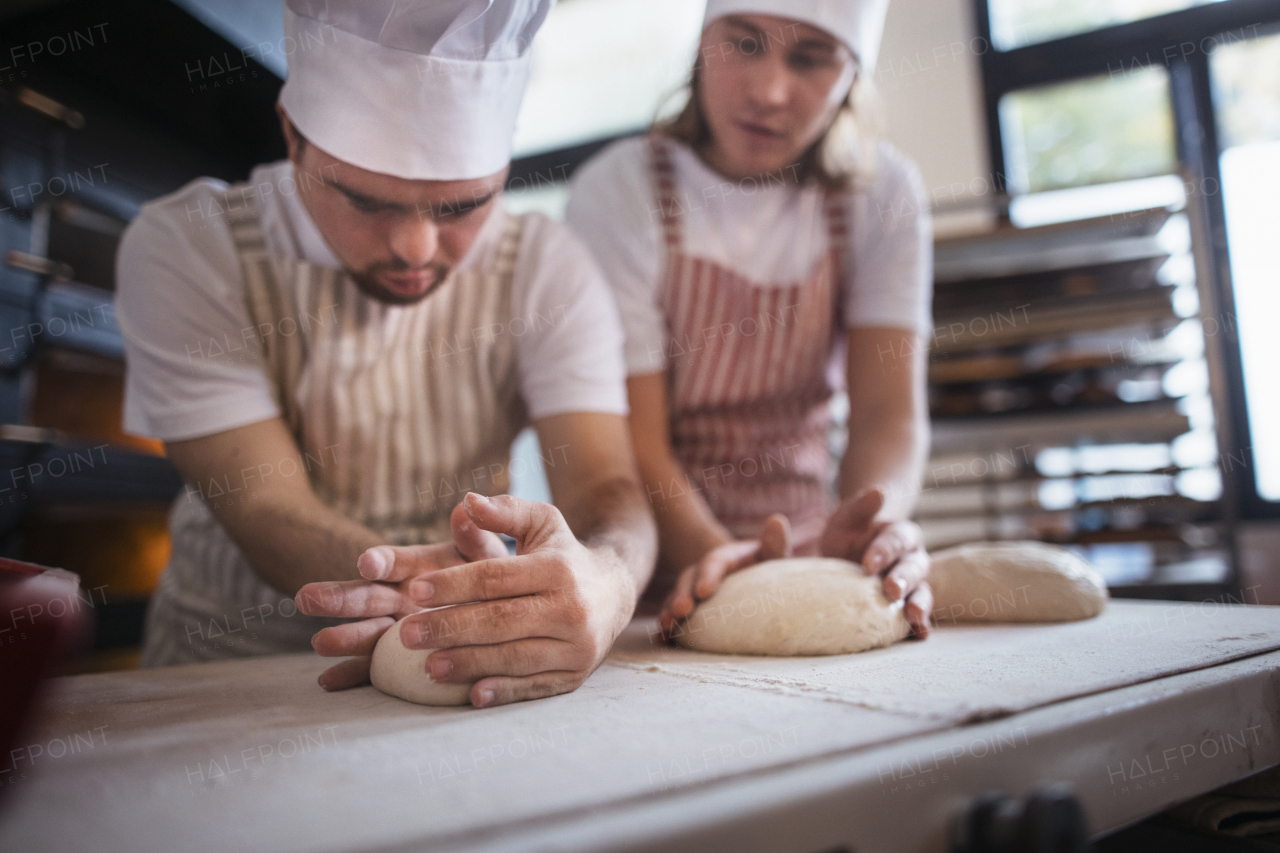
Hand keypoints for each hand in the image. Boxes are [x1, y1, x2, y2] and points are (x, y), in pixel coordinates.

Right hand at [294, 501, 506, 690]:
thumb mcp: (487, 553)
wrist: (501, 609)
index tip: (367, 563)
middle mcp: (401, 597)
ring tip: (319, 643)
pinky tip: (328, 681)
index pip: (396, 562)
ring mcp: (397, 629)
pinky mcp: (398, 660)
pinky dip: (351, 674)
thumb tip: (467, 508)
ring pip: (367, 634)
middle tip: (308, 598)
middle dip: (340, 599)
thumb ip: (478, 536)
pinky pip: (373, 669)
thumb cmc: (492, 574)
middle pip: (368, 597)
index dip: (381, 561)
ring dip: (343, 638)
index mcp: (419, 567)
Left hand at [391, 492, 638, 707]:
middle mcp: (572, 609)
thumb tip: (466, 502)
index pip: (496, 578)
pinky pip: (535, 686)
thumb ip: (505, 510)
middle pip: (501, 621)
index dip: (453, 585)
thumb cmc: (564, 554)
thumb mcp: (542, 522)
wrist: (615, 593)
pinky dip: (504, 692)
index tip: (415, 591)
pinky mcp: (576, 675)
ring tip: (427, 666)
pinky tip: (472, 694)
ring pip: (515, 657)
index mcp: (558, 569)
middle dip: (450, 628)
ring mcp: (576, 646)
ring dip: (468, 664)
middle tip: (406, 634)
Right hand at [659, 514, 790, 638]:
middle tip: (681, 611)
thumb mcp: (772, 555)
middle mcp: (704, 571)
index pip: (714, 562)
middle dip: (683, 595)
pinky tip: (662, 640)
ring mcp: (692, 588)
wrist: (750, 576)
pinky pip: (673, 614)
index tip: (704, 591)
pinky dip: (667, 627)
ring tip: (666, 627)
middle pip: (689, 579)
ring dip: (669, 610)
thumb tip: (778, 521)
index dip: (708, 575)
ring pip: (676, 596)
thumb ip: (775, 543)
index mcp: (726, 558)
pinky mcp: (688, 606)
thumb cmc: (765, 567)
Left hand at [819, 487, 932, 638]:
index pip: (896, 540)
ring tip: (913, 616)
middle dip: (903, 579)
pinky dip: (921, 626)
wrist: (848, 555)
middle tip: (890, 591)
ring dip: (919, 604)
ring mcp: (915, 585)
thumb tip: (878, 491)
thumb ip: (862, 505)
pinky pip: (919, 616)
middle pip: (914, 568)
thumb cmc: (849, 533)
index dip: (884, 551)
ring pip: (923, 593)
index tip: (867, 563)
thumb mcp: (849, 516)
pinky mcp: (909, 606)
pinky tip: (919, 635)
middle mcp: (914, 559)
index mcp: (902, 534)